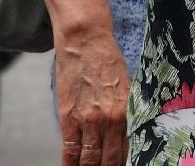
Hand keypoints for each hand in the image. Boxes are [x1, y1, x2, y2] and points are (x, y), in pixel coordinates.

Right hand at [56, 26, 128, 165]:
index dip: (123, 163)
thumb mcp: (126, 85)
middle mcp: (109, 119)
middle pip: (108, 159)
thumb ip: (124, 110)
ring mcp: (88, 120)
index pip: (126, 149)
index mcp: (126, 111)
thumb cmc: (107, 60)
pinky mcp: (69, 117)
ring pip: (88, 159)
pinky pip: (69, 149)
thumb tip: (125, 133)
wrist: (85, 42)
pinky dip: (70, 164)